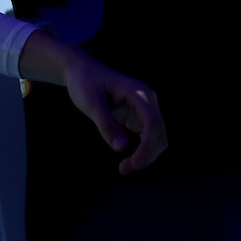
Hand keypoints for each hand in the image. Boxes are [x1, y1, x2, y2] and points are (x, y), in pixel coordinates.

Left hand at [63, 53, 166, 174]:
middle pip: (159, 133)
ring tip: (125, 167)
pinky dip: (142, 150)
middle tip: (125, 169)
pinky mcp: (139, 115)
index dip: (147, 147)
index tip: (134, 164)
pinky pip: (148, 136)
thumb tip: (122, 148)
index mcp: (138, 92)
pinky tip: (128, 159)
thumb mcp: (90, 103)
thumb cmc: (84, 82)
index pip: (153, 124)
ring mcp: (145, 107)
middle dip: (147, 155)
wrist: (81, 71)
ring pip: (157, 137)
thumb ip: (106, 124)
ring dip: (146, 155)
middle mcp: (147, 99)